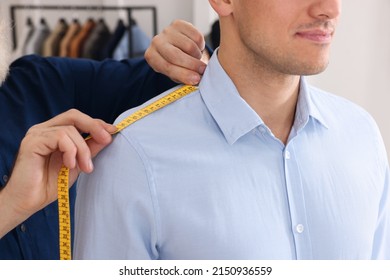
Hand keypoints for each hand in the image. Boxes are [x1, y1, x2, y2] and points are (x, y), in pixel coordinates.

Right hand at [0, 109, 115, 236]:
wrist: (29, 202)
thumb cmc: (49, 184)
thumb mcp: (77, 164)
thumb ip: (89, 149)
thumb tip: (107, 136)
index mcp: (54, 132)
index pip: (77, 119)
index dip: (96, 123)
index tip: (113, 131)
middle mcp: (44, 129)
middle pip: (73, 116)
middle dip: (94, 126)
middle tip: (107, 139)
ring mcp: (37, 134)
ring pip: (70, 129)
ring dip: (83, 149)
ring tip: (84, 167)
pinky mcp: (32, 142)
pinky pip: (59, 137)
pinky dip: (70, 151)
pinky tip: (69, 165)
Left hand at [145, 20, 209, 84]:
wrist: (175, 46)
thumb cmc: (174, 63)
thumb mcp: (175, 74)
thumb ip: (183, 77)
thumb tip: (196, 78)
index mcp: (152, 57)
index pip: (168, 67)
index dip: (184, 74)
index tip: (196, 79)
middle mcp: (156, 42)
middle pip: (176, 55)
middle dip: (192, 65)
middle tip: (203, 70)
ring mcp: (167, 31)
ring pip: (189, 46)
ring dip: (197, 55)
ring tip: (197, 59)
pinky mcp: (178, 24)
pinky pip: (196, 36)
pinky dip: (201, 45)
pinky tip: (197, 48)